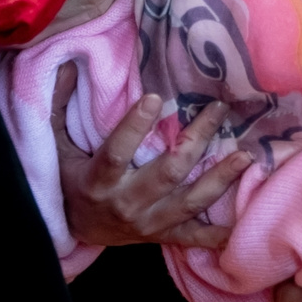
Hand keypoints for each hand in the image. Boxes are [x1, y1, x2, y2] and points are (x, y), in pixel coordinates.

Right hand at [55, 67, 252, 249]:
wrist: (75, 229)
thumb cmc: (67, 179)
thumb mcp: (56, 143)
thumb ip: (59, 104)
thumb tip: (70, 64)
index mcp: (98, 181)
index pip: (117, 153)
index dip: (135, 127)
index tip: (155, 96)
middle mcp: (126, 204)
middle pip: (168, 173)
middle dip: (197, 141)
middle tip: (218, 111)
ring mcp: (147, 224)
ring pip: (189, 202)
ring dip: (220, 180)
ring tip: (246, 156)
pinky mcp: (161, 236)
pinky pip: (195, 237)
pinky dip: (220, 233)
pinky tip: (245, 219)